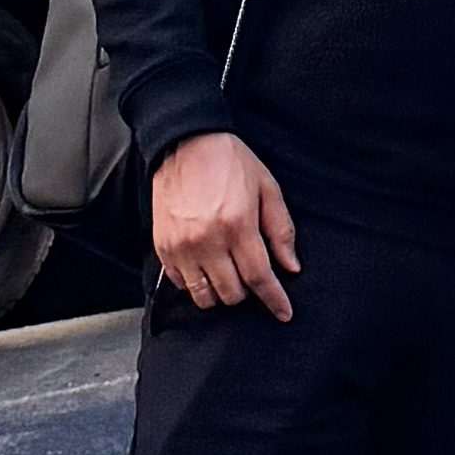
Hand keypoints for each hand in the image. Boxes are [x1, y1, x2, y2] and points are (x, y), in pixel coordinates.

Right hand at [150, 129, 300, 317]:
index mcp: (238, 224)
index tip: (283, 312)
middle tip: (250, 276)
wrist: (186, 141)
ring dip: (220, 293)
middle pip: (232, 292)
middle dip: (247, 292)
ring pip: (204, 296)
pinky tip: (205, 266)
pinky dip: (195, 284)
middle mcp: (208, 240)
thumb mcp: (267, 188)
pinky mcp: (163, 246)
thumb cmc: (230, 161)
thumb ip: (280, 230)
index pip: (259, 277)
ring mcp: (182, 246)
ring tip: (227, 275)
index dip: (274, 299)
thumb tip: (291, 267)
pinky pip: (181, 283)